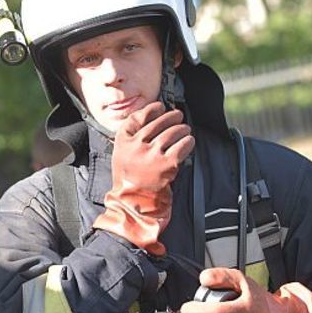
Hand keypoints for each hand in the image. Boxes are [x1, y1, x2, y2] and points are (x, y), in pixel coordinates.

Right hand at [92, 102, 193, 255]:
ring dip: (182, 129)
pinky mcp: (167, 165)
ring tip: (185, 130)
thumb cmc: (130, 183)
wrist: (134, 206)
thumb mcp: (122, 157)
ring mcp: (151, 155)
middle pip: (157, 123)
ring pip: (171, 133)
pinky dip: (188, 142)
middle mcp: (136, 146)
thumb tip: (153, 120)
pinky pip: (181, 146)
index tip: (160, 107)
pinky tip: (189, 141)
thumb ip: (132, 140)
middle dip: (171, 117)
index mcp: (122, 143)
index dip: (151, 110)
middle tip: (178, 116)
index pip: (137, 118)